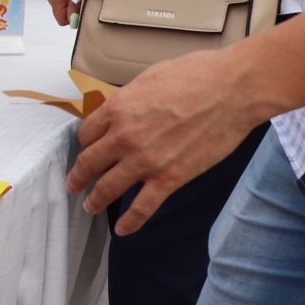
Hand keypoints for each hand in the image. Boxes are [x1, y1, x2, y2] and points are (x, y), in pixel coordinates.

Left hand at [68, 47, 270, 234]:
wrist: (230, 91)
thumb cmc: (196, 75)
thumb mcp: (150, 77)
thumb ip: (131, 98)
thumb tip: (126, 108)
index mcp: (118, 108)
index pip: (87, 133)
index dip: (84, 143)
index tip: (85, 149)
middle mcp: (124, 137)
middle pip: (89, 163)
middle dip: (78, 176)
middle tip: (73, 184)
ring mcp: (145, 161)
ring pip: (107, 189)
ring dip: (94, 200)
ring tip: (89, 206)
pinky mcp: (170, 178)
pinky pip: (142, 207)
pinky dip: (130, 222)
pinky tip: (123, 229)